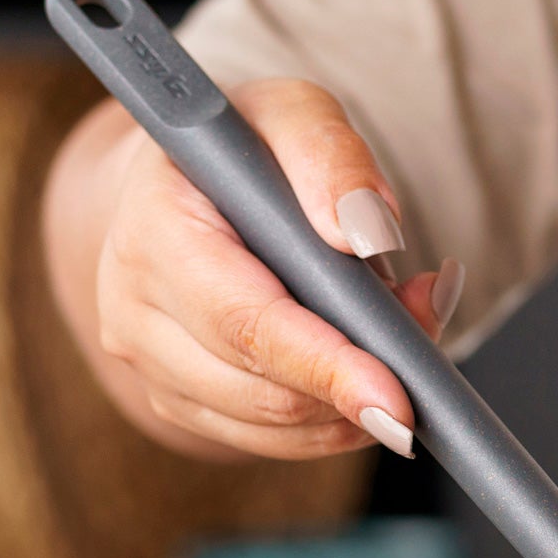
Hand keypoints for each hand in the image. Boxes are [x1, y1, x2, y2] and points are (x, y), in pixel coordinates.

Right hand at [41, 78, 462, 462]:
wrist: (196, 187)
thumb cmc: (251, 150)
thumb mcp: (296, 113)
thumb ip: (332, 156)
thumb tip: (366, 234)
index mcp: (153, 226)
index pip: (245, 320)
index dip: (327, 365)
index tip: (396, 398)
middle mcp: (132, 304)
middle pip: (263, 388)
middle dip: (360, 383)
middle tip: (426, 344)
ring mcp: (148, 363)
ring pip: (274, 427)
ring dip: (354, 405)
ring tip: (396, 345)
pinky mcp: (178, 402)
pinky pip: (274, 443)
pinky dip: (335, 422)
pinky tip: (364, 378)